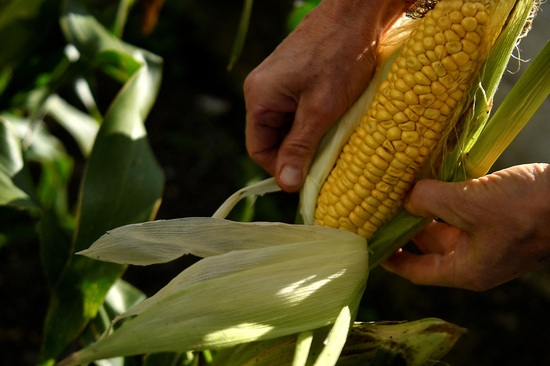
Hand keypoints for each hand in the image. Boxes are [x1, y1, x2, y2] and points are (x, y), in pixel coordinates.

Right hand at [244, 0, 407, 191]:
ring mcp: (278, 84)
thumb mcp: (321, 109)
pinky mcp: (294, 80)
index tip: (308, 179)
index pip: (258, 149)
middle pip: (272, 139)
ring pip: (287, 127)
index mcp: (260, 97)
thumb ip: (300, 147)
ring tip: (333, 140)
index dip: (281, 168)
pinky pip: (297, 112)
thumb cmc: (339, 56)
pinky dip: (313, 123)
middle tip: (326, 161)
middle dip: (297, 153)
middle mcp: (262, 91)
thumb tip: (286, 184)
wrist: (356, 13)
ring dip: (308, 138)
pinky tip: (333, 124)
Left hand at [382, 163, 549, 290]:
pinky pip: (460, 211)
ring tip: (397, 189)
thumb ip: (430, 201)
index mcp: (467, 269)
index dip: (392, 260)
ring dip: (423, 208)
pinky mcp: (495, 218)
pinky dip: (443, 198)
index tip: (369, 244)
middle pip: (427, 246)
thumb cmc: (528, 209)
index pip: (417, 272)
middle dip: (404, 226)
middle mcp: (474, 258)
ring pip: (444, 225)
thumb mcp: (471, 204)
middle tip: (377, 206)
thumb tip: (406, 197)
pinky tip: (427, 180)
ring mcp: (486, 238)